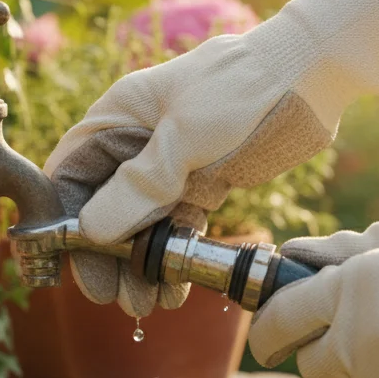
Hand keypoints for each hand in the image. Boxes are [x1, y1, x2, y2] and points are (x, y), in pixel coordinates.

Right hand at [44, 0, 378, 316]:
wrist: (311, 74)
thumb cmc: (243, 89)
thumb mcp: (187, 136)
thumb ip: (140, 184)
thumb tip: (92, 230)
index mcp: (120, 115)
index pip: (72, 174)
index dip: (66, 223)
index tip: (74, 268)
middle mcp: (138, 140)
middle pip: (104, 206)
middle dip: (107, 256)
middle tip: (116, 298)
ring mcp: (172, 162)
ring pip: (141, 222)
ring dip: (140, 263)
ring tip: (147, 304)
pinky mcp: (205, 179)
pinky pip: (177, 224)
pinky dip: (172, 254)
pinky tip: (175, 286)